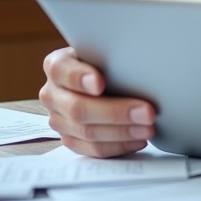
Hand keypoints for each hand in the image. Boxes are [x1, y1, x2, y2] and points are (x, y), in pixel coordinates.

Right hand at [38, 46, 155, 156]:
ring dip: (122, 133)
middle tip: (147, 112)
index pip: (62, 70)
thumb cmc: (106, 61)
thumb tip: (137, 62)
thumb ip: (111, 55)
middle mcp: (52, 94)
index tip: (99, 83)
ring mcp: (59, 119)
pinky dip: (119, 146)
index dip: (80, 78)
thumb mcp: (106, 51)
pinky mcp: (70, 139)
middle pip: (77, 108)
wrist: (101, 78)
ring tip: (148, 128)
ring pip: (87, 132)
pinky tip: (138, 140)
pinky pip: (93, 149)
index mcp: (56, 66)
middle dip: (115, 112)